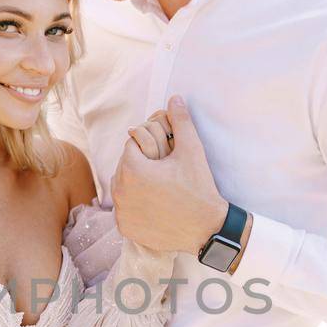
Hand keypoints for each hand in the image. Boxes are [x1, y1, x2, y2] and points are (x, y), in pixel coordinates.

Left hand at [111, 94, 227, 253]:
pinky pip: (124, 209)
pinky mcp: (125, 228)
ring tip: (158, 188)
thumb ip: (180, 122)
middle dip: (141, 165)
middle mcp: (120, 191)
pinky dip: (134, 206)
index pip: (133, 145)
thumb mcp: (191, 151)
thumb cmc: (198, 187)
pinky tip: (153, 206)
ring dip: (135, 184)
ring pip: (122, 187)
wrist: (206, 228)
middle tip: (163, 172)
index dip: (150, 148)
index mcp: (132, 168)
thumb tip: (175, 99)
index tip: (165, 158)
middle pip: (125, 166)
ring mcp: (121, 212)